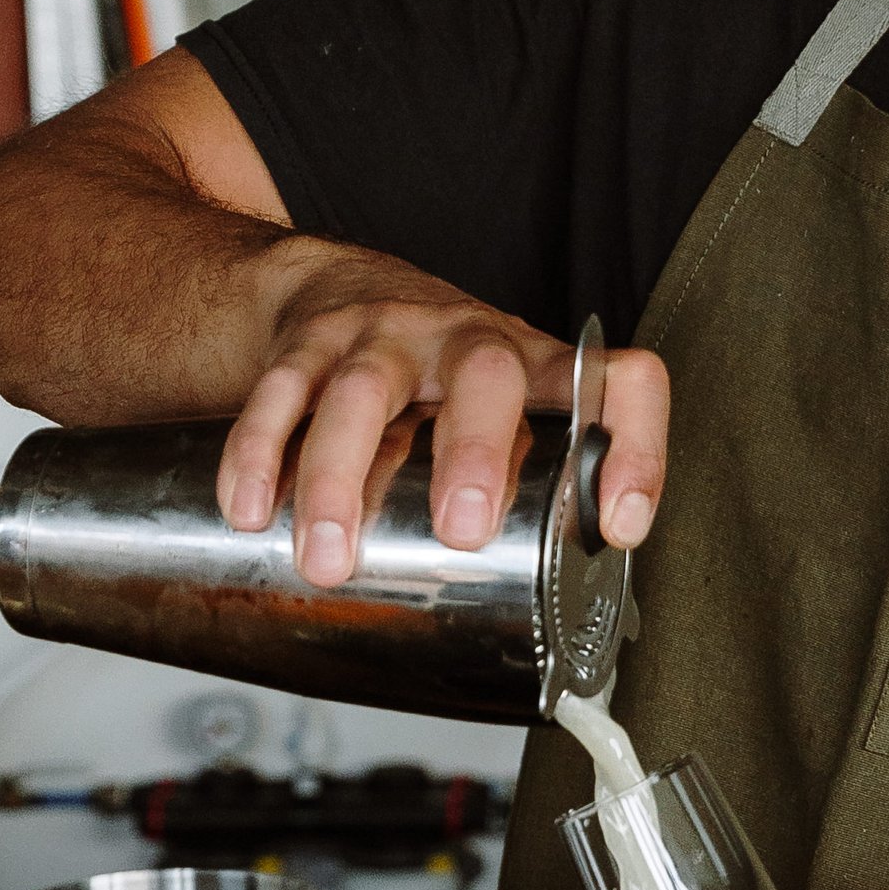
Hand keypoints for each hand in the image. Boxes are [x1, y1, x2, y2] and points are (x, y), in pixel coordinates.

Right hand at [214, 260, 669, 588]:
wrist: (338, 286)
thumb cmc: (437, 380)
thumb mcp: (501, 416)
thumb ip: (530, 488)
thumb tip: (569, 603)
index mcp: (536, 367)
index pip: (617, 381)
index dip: (636, 445)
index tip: (622, 523)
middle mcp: (466, 340)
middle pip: (485, 375)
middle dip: (476, 452)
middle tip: (460, 530)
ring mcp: (382, 337)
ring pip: (363, 392)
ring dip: (340, 479)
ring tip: (329, 559)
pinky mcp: (306, 345)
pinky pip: (279, 394)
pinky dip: (259, 454)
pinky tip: (251, 511)